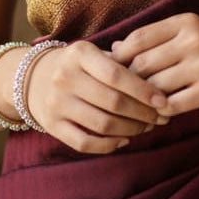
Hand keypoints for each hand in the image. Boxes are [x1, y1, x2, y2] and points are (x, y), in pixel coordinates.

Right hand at [25, 40, 168, 153]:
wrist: (33, 77)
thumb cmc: (78, 65)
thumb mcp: (95, 53)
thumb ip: (124, 62)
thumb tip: (161, 79)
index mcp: (80, 53)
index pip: (117, 75)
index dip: (144, 91)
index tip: (164, 101)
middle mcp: (65, 77)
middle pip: (113, 102)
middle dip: (143, 113)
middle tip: (161, 118)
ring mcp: (56, 103)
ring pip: (102, 124)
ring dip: (131, 130)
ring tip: (146, 127)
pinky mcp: (51, 125)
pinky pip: (85, 143)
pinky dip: (109, 145)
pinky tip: (124, 140)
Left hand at [110, 14, 198, 114]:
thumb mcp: (190, 34)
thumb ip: (155, 39)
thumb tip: (114, 48)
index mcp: (186, 22)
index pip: (139, 38)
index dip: (120, 56)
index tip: (111, 71)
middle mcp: (194, 40)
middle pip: (143, 64)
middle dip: (129, 82)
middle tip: (122, 94)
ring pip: (155, 86)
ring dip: (144, 100)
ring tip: (140, 106)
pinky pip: (173, 104)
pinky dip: (162, 112)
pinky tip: (161, 113)